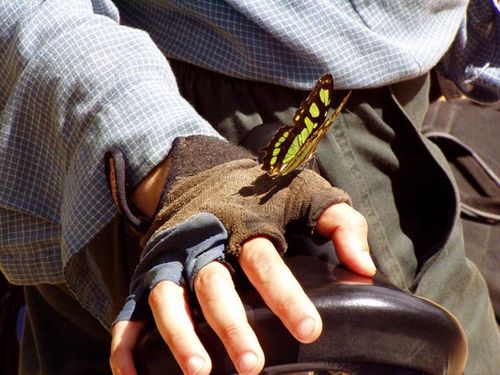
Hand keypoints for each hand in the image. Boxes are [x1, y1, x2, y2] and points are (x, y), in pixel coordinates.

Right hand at [110, 202, 373, 374]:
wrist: (203, 173)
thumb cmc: (262, 194)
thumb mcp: (306, 194)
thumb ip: (340, 223)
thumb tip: (364, 267)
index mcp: (244, 224)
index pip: (263, 261)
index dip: (284, 295)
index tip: (310, 330)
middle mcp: (205, 242)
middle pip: (213, 285)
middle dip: (231, 325)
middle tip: (253, 367)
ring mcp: (172, 256)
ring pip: (168, 296)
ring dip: (179, 335)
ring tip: (198, 372)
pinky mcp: (149, 268)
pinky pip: (131, 304)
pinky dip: (125, 337)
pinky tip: (131, 371)